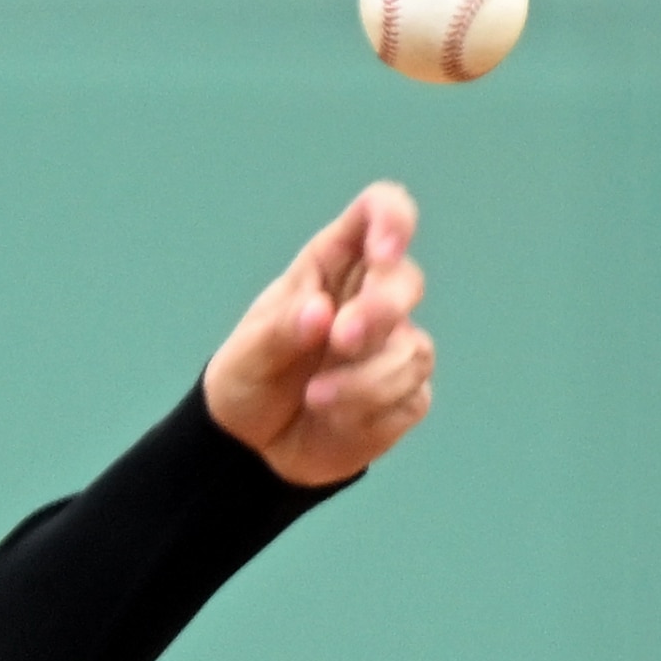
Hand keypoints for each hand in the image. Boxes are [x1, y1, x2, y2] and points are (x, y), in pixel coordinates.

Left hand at [205, 183, 433, 487]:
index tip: (382, 252)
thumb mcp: (248, 353)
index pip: (379, 212)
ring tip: (314, 398)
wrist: (255, 447)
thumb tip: (321, 313)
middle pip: (405, 281)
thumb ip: (282, 328)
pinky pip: (410, 394)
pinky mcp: (406, 393)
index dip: (392, 219)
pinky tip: (334, 418)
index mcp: (333, 265)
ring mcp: (394, 345)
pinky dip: (370, 408)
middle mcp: (371, 297)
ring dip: (366, 377)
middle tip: (341, 339)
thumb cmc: (251, 379)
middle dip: (380, 310)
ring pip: (412, 348)